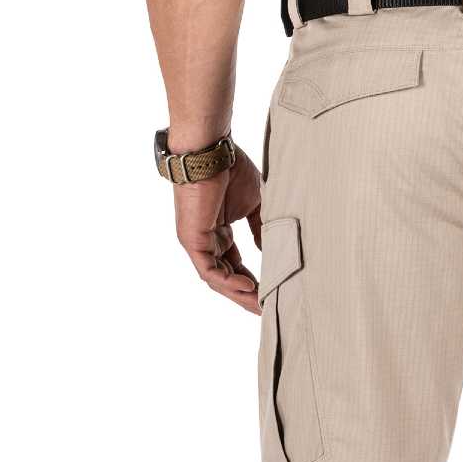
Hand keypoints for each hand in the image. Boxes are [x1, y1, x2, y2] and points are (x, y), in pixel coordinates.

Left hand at [173, 143, 263, 313]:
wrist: (212, 152)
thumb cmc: (232, 170)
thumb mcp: (254, 203)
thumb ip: (260, 226)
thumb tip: (270, 247)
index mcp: (219, 232)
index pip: (235, 264)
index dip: (252, 280)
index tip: (270, 292)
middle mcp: (207, 240)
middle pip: (226, 276)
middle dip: (246, 294)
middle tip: (266, 309)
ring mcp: (197, 242)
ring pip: (217, 278)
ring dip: (238, 293)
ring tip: (259, 304)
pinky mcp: (192, 240)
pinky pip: (209, 269)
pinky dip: (227, 281)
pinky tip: (247, 286)